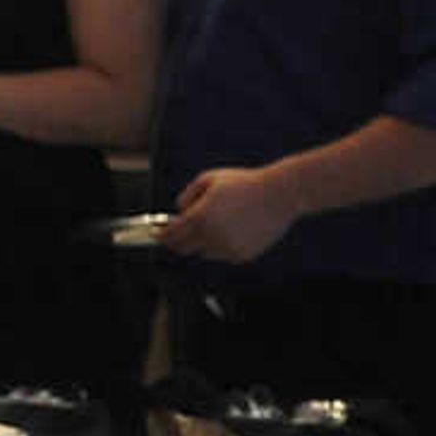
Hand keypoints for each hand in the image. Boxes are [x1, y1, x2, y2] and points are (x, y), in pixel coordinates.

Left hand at [162, 166, 299, 265]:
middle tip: (173, 235)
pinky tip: (229, 230)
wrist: (279, 195)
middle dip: (175, 242)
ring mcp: (228, 249)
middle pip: (183, 248)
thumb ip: (188, 195)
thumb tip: (180, 212)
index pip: (171, 234)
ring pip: (203, 252)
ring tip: (210, 225)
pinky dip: (220, 246)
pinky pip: (223, 255)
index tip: (155, 233)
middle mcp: (212, 237)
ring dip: (200, 243)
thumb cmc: (243, 184)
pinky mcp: (242, 256)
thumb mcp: (209, 179)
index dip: (160, 235)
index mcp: (200, 218)